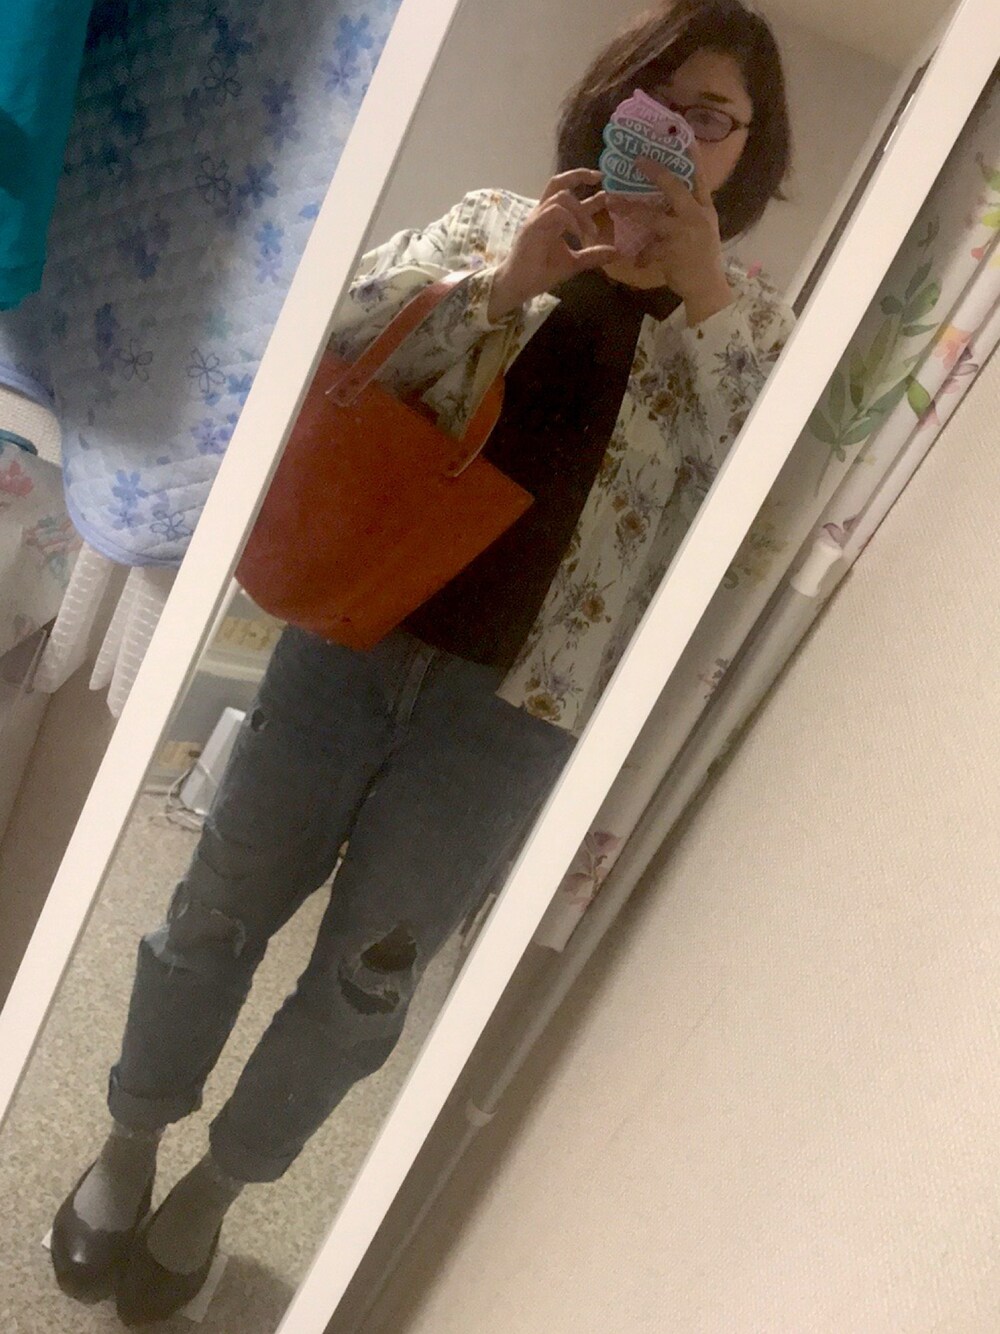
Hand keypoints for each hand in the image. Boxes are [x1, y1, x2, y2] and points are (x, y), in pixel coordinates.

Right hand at [487, 169, 618, 321]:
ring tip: (592, 232)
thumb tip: (616, 252)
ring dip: (581, 211)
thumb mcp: (574, 263)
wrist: (519, 286)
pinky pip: (554, 212)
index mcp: (552, 219)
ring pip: (560, 197)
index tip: (603, 182)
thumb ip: (593, 255)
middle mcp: (544, 214)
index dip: (583, 183)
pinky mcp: (532, 227)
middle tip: (599, 179)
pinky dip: (570, 220)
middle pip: (558, 183)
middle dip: (579, 176)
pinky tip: (578, 234)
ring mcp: (537, 219)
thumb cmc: (541, 273)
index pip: (568, 194)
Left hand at [607, 146, 733, 324]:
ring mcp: (685, 232)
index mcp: (705, 208)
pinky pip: (649, 248)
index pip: (699, 176)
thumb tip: (668, 200)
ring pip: (653, 216)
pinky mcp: (672, 250)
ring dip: (630, 209)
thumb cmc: (703, 259)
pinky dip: (642, 254)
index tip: (682, 134)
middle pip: (674, 186)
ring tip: (612, 202)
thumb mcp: (703, 230)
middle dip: (655, 172)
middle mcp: (697, 215)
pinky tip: (636, 261)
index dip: (691, 155)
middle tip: (636, 159)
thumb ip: (688, 214)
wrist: (708, 288)